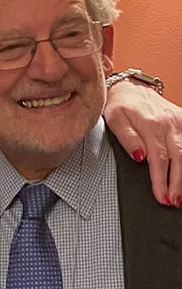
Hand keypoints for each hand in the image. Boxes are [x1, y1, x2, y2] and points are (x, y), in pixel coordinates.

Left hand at [103, 81, 181, 206]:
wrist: (130, 87)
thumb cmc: (120, 105)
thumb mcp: (114, 119)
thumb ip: (127, 138)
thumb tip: (139, 157)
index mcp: (151, 126)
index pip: (158, 160)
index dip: (161, 181)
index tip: (162, 197)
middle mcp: (169, 124)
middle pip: (178, 159)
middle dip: (177, 183)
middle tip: (174, 201)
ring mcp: (180, 122)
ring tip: (181, 194)